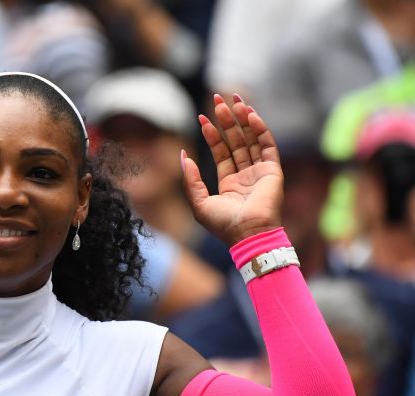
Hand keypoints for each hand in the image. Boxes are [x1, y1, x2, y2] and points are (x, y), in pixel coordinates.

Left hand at [181, 94, 283, 246]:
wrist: (247, 235)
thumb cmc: (223, 224)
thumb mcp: (199, 201)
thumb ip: (191, 178)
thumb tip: (183, 154)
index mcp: (230, 183)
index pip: (221, 152)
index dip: (212, 134)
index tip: (201, 118)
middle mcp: (246, 175)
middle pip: (236, 141)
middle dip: (227, 120)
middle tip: (217, 99)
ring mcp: (260, 171)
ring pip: (250, 139)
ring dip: (242, 119)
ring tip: (232, 100)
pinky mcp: (273, 170)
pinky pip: (267, 144)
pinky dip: (259, 128)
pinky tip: (249, 114)